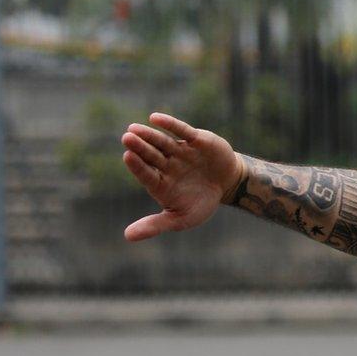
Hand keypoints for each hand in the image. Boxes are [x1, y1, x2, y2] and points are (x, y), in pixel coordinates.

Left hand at [120, 112, 243, 241]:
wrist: (230, 185)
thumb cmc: (202, 203)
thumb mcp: (181, 219)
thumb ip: (155, 225)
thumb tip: (127, 236)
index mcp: (160, 183)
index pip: (146, 173)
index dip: (137, 166)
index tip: (127, 156)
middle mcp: (167, 165)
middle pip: (150, 155)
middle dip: (139, 147)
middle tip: (126, 138)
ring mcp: (179, 151)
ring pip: (162, 142)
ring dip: (149, 135)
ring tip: (134, 129)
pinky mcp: (194, 140)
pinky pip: (181, 131)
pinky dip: (169, 124)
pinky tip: (155, 118)